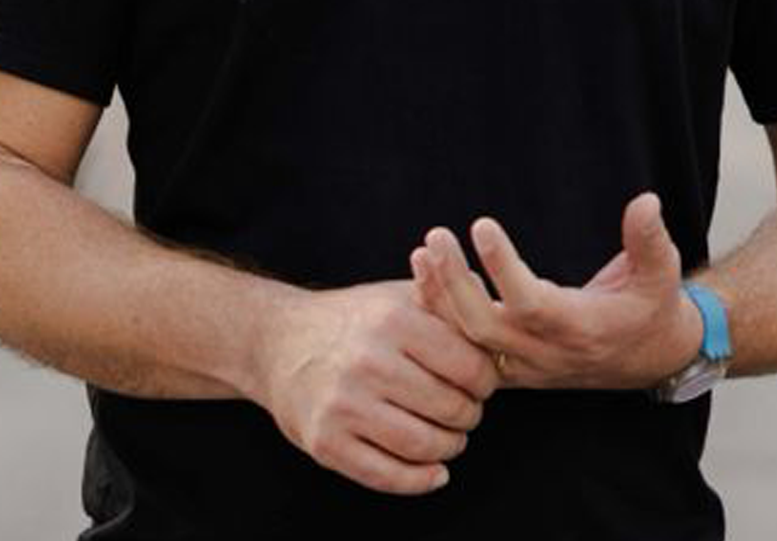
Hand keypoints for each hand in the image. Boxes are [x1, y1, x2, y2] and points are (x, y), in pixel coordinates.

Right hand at [254, 279, 499, 495]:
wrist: (278, 341)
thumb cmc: (353, 319)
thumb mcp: (396, 295)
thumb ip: (446, 299)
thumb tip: (497, 308)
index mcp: (393, 319)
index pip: (469, 365)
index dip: (486, 380)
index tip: (481, 383)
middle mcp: (368, 360)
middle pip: (450, 408)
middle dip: (469, 416)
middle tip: (466, 411)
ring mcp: (344, 404)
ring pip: (423, 445)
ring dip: (449, 448)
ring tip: (449, 437)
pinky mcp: (325, 442)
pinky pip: (386, 476)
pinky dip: (420, 480)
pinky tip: (434, 471)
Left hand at [409, 193, 703, 391]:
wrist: (651, 358)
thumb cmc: (653, 308)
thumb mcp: (662, 274)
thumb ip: (650, 240)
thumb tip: (646, 201)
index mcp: (580, 328)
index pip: (531, 303)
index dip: (503, 268)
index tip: (482, 225)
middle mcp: (546, 353)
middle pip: (484, 326)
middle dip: (454, 284)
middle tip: (436, 236)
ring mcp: (525, 364)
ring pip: (468, 341)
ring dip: (440, 298)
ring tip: (423, 251)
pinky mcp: (513, 366)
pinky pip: (466, 348)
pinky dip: (442, 316)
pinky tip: (423, 277)